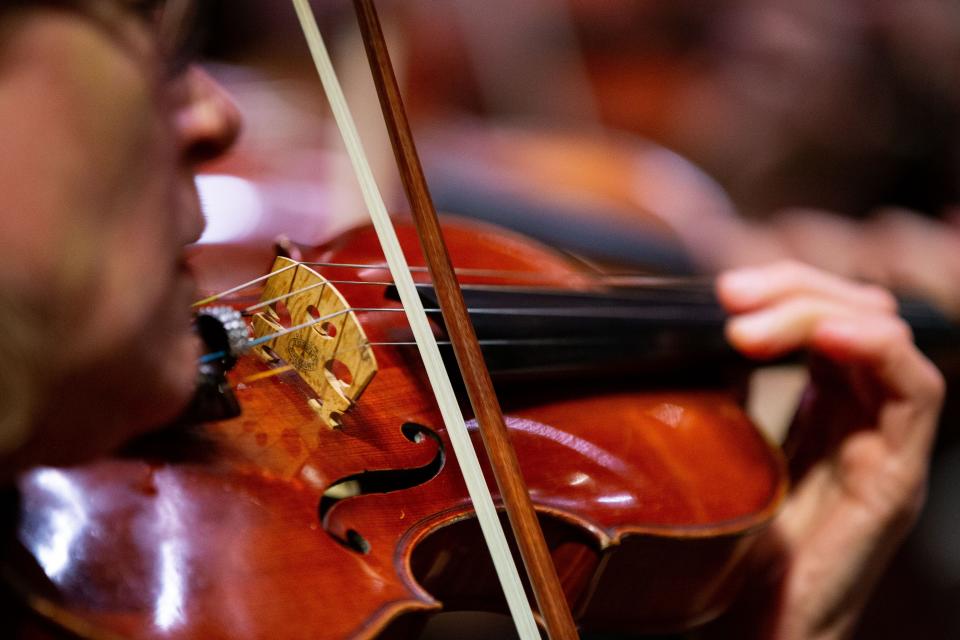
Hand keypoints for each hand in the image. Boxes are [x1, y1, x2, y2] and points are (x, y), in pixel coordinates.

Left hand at [710, 261, 944, 639]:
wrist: (757, 626)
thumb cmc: (732, 543)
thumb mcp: (715, 445)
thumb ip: (718, 390)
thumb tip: (683, 327)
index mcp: (821, 401)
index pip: (822, 314)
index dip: (782, 287)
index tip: (721, 291)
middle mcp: (859, 414)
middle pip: (853, 313)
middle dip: (795, 288)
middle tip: (731, 294)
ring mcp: (883, 443)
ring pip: (884, 337)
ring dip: (820, 312)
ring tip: (752, 322)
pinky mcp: (896, 479)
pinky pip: (914, 393)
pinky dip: (874, 350)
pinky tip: (825, 337)